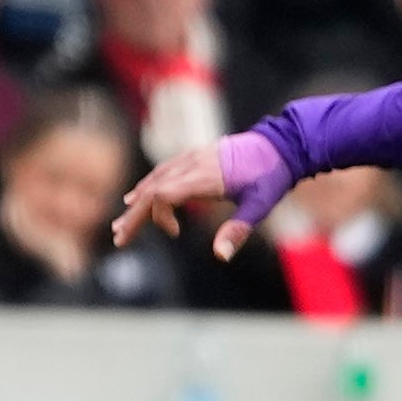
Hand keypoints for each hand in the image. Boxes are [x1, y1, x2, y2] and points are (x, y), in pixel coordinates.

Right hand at [114, 132, 292, 258]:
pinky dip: (149, 186)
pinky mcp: (196, 157)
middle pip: (152, 189)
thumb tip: (220, 256)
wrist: (282, 143)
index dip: (155, 216)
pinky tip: (141, 196)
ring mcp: (193, 158)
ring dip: (138, 203)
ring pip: (155, 179)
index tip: (173, 234)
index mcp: (205, 176)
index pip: (163, 194)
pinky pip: (164, 172)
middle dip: (134, 215)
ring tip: (123, 223)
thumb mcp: (260, 206)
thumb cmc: (271, 177)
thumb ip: (238, 230)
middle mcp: (193, 164)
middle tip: (119, 239)